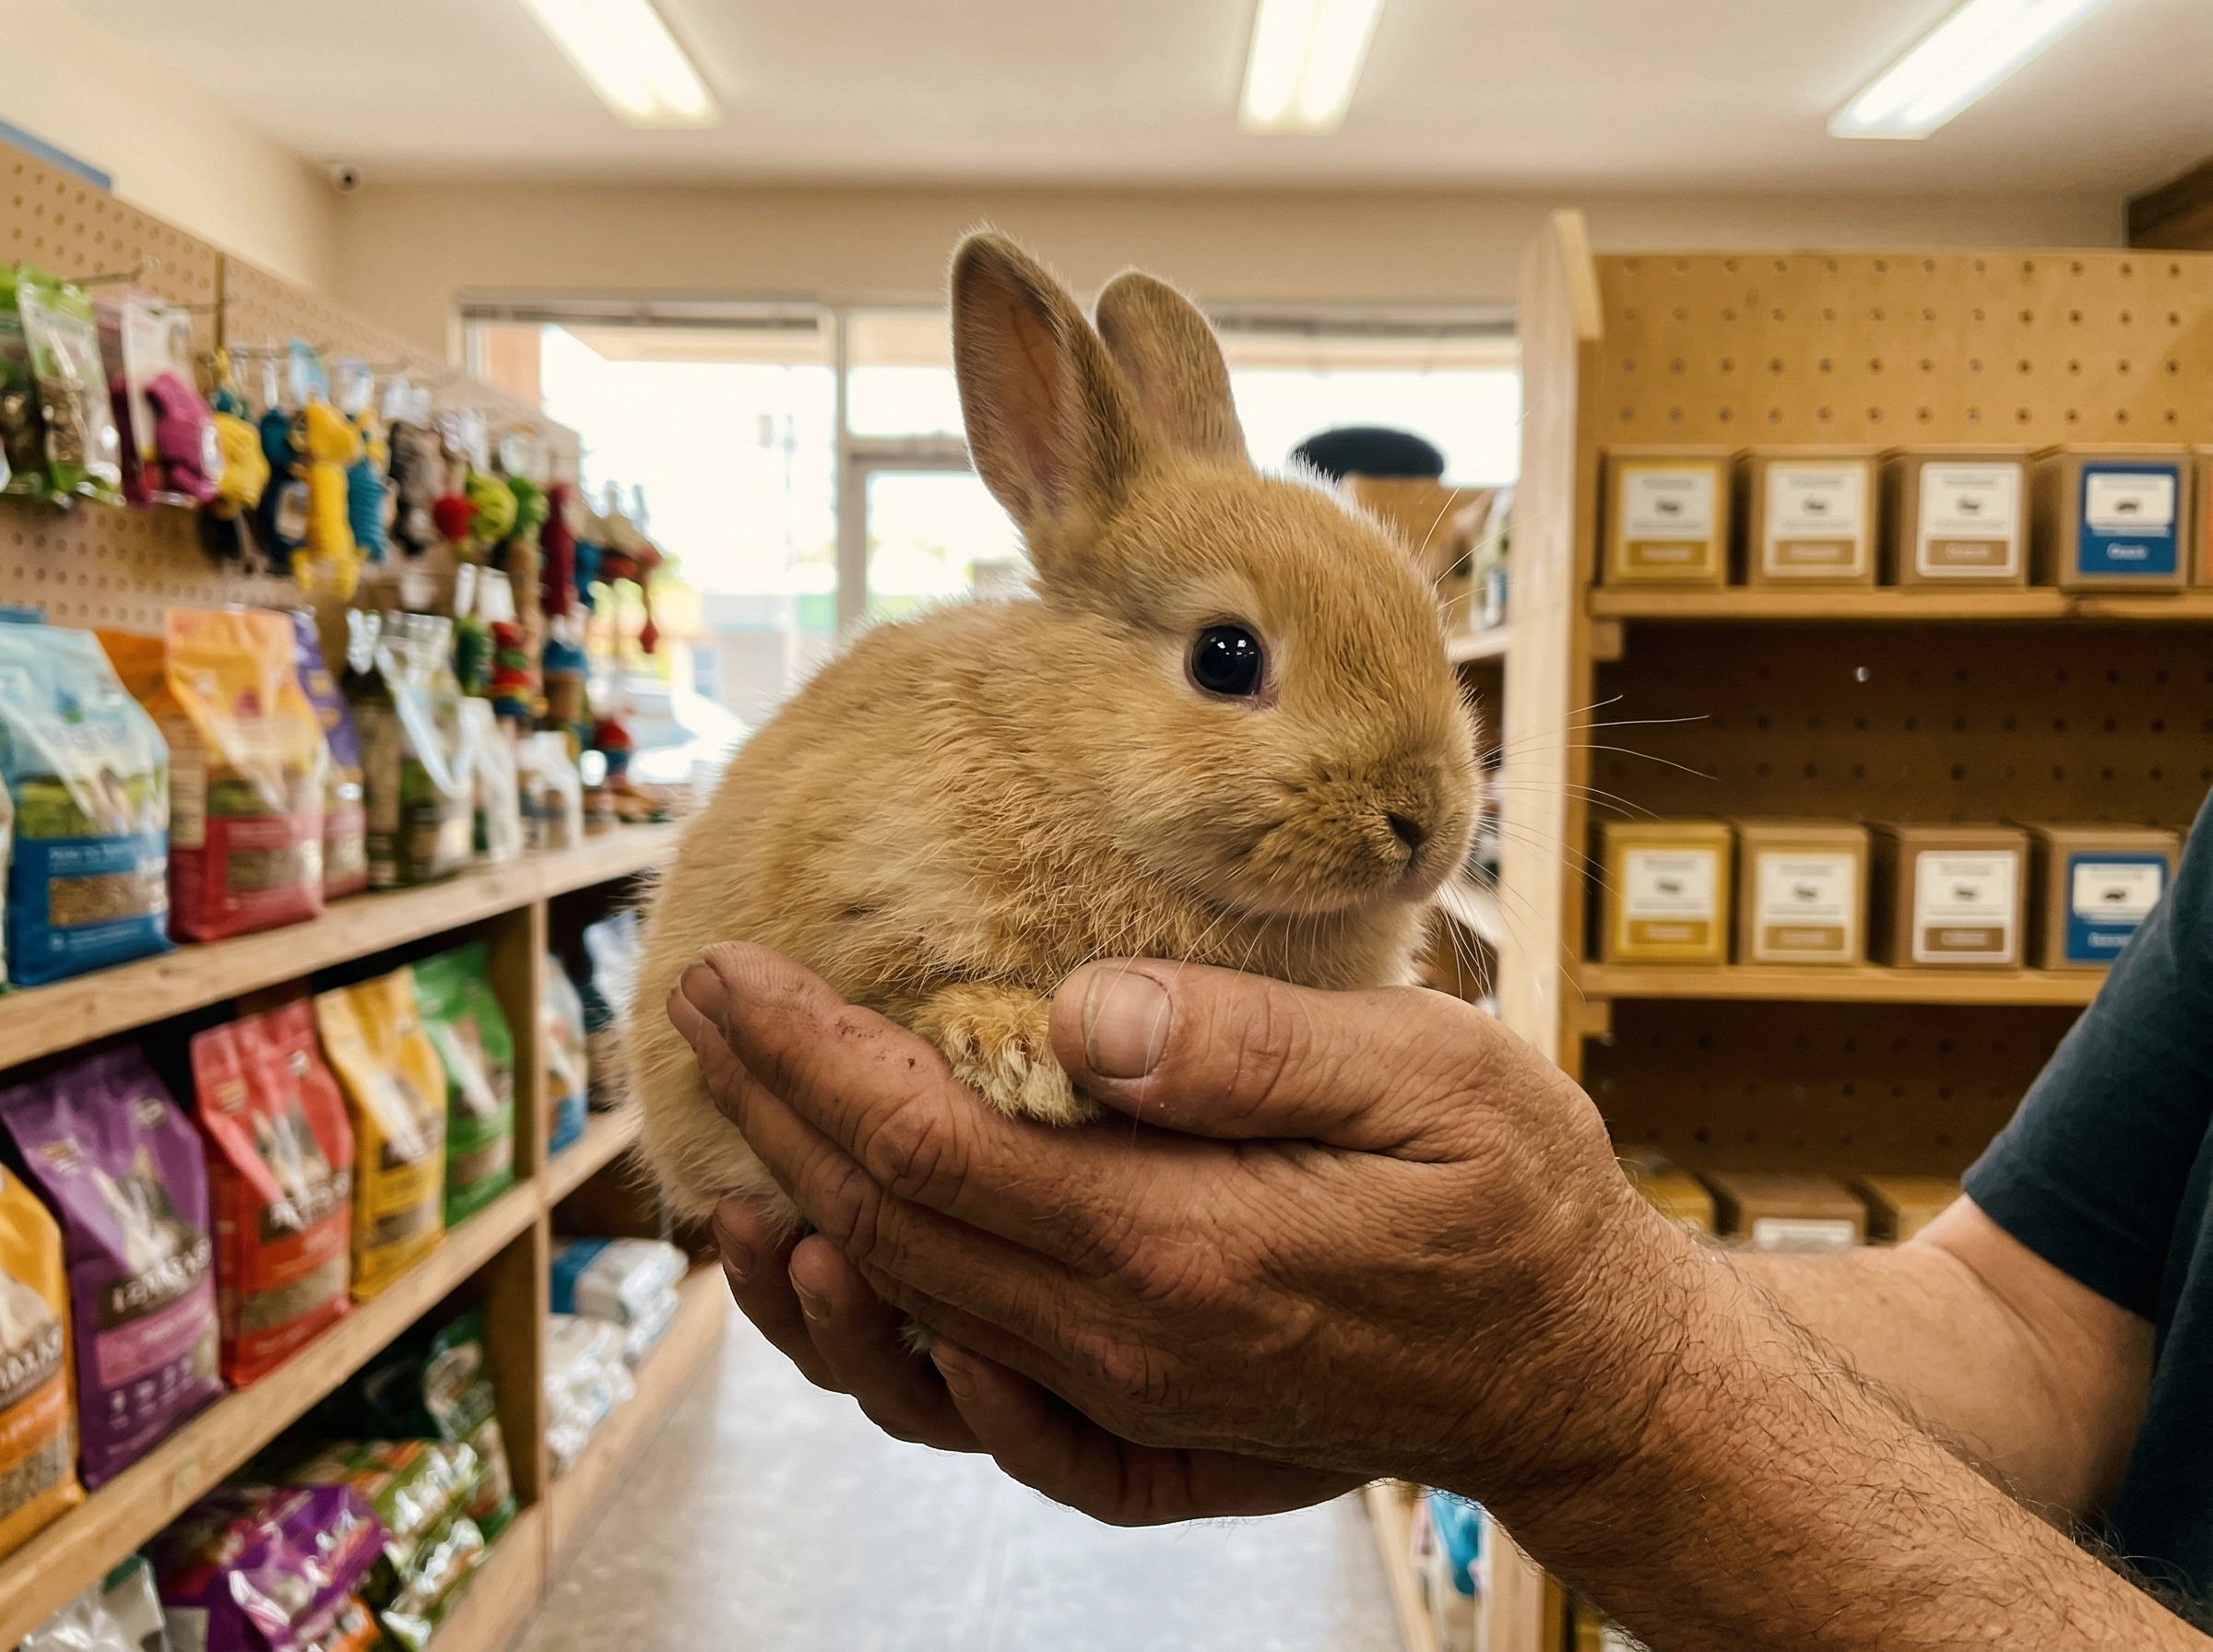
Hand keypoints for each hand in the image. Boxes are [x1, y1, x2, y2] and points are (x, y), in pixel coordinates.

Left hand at [668, 946, 1692, 1514]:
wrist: (1579, 1374)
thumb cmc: (1516, 1203)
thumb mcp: (1427, 1078)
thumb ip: (1250, 1047)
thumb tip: (1081, 1010)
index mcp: (1180, 1244)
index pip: (931, 1145)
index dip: (812, 1057)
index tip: (736, 973)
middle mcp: (1127, 1342)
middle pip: (891, 1226)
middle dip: (775, 1110)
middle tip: (701, 1009)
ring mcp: (1129, 1403)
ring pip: (910, 1331)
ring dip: (801, 1249)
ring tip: (730, 1165)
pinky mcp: (1149, 1434)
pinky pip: (977, 1411)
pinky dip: (887, 1355)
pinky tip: (857, 1293)